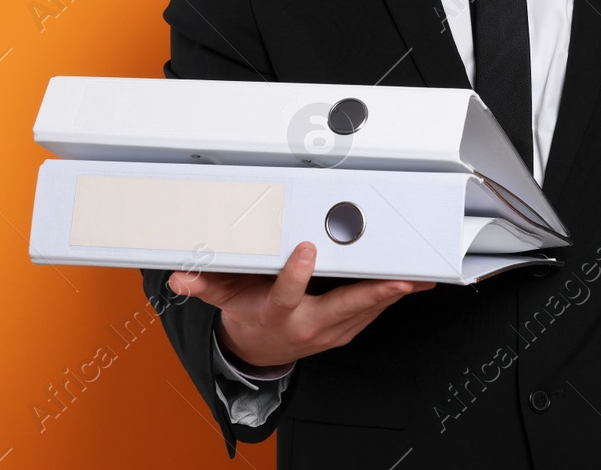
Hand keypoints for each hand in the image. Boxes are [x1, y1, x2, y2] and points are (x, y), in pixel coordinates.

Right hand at [167, 241, 434, 368]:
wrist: (261, 352)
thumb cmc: (250, 316)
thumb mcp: (225, 300)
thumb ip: (206, 284)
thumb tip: (180, 277)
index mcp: (278, 313)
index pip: (287, 293)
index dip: (297, 273)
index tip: (307, 249)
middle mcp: (308, 325)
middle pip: (344, 307)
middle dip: (374, 292)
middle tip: (400, 277)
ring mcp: (332, 330)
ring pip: (367, 310)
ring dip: (394, 293)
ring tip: (420, 274)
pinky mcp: (347, 329)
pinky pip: (373, 312)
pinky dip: (393, 297)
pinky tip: (414, 282)